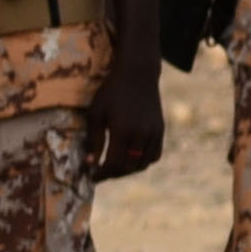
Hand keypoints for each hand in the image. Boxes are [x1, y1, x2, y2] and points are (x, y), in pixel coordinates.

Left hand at [94, 55, 165, 178]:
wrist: (138, 75)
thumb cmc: (111, 92)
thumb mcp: (96, 113)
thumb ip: (94, 140)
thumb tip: (90, 163)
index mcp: (123, 129)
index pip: (113, 163)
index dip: (102, 173)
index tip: (92, 177)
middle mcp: (141, 133)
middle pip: (128, 166)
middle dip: (112, 174)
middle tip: (101, 174)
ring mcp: (154, 133)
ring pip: (142, 164)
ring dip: (127, 170)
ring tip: (114, 168)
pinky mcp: (160, 130)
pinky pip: (154, 155)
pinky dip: (142, 162)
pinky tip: (130, 159)